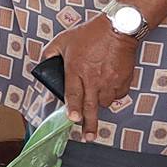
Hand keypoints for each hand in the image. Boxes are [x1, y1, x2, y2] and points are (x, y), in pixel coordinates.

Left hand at [39, 15, 140, 138]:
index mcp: (76, 70)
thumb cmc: (90, 34)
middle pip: (90, 107)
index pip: (73, 95)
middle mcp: (93, 79)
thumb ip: (50, 53)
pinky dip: (112, 94)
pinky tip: (108, 84)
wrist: (118, 29)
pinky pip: (117, 95)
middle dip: (89, 125)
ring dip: (99, 102)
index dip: (73, 109)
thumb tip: (43, 63)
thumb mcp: (63, 40)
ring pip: (104, 102)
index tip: (73, 119)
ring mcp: (110, 81)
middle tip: (88, 137)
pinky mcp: (123, 81)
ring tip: (97, 93)